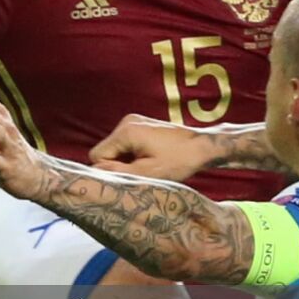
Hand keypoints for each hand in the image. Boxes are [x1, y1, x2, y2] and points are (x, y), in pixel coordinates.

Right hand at [88, 115, 209, 180]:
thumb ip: (118, 172)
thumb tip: (96, 172)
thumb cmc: (179, 160)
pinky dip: (132, 154)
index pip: (97, 155)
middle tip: (139, 173)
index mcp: (126, 132)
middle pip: (106, 150)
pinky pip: (125, 143)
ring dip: (126, 160)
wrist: (202, 146)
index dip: (109, 170)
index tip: (127, 177)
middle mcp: (126, 122)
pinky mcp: (141, 125)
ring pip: (115, 148)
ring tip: (147, 166)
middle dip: (118, 164)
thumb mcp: (147, 172)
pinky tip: (149, 159)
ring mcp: (134, 121)